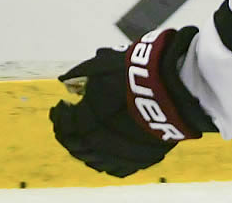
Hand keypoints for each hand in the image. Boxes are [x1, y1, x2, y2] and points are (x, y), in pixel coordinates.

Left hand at [50, 26, 213, 176]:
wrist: (172, 84)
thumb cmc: (135, 70)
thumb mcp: (102, 63)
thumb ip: (81, 73)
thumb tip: (64, 81)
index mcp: (86, 118)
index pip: (63, 125)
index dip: (59, 116)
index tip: (61, 108)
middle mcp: (99, 140)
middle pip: (76, 146)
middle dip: (70, 134)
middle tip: (70, 123)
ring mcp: (121, 153)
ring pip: (94, 161)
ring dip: (86, 150)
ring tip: (87, 137)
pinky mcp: (141, 160)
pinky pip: (117, 168)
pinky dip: (108, 162)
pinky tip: (106, 153)